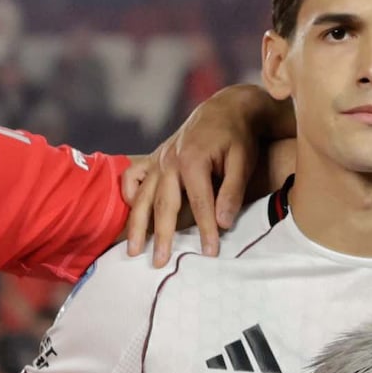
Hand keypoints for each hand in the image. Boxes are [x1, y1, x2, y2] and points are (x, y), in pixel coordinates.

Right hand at [121, 83, 274, 255]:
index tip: (209, 254)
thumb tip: (223, 224)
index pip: (200, 204)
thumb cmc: (237, 137)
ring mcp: (158, 159)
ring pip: (143, 196)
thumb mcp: (242, 161)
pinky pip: (133, 177)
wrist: (225, 109)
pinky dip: (129, 193)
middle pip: (163, 205)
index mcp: (192, 161)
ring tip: (134, 251)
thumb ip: (232, 192)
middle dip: (161, 236)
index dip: (205, 231)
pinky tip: (134, 211)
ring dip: (137, 225)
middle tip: (159, 263)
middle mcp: (169, 161)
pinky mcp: (154, 159)